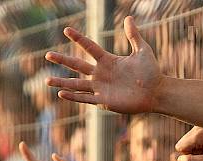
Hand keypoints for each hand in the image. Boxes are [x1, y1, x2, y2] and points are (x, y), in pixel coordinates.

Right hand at [46, 17, 161, 113]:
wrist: (156, 92)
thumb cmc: (151, 72)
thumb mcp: (142, 50)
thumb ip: (134, 35)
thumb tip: (128, 17)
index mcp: (108, 60)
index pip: (89, 47)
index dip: (78, 38)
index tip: (66, 29)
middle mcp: (101, 74)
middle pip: (77, 65)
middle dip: (62, 60)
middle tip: (47, 55)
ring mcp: (101, 88)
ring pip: (77, 84)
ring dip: (62, 83)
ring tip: (47, 81)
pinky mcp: (104, 101)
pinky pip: (85, 99)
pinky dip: (74, 97)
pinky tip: (61, 95)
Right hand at [174, 127, 202, 160]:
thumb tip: (178, 159)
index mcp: (199, 134)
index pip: (180, 148)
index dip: (189, 156)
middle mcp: (198, 127)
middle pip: (182, 144)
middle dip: (192, 152)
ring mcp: (200, 125)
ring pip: (187, 142)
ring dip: (195, 149)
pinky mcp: (202, 127)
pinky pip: (192, 139)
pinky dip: (199, 145)